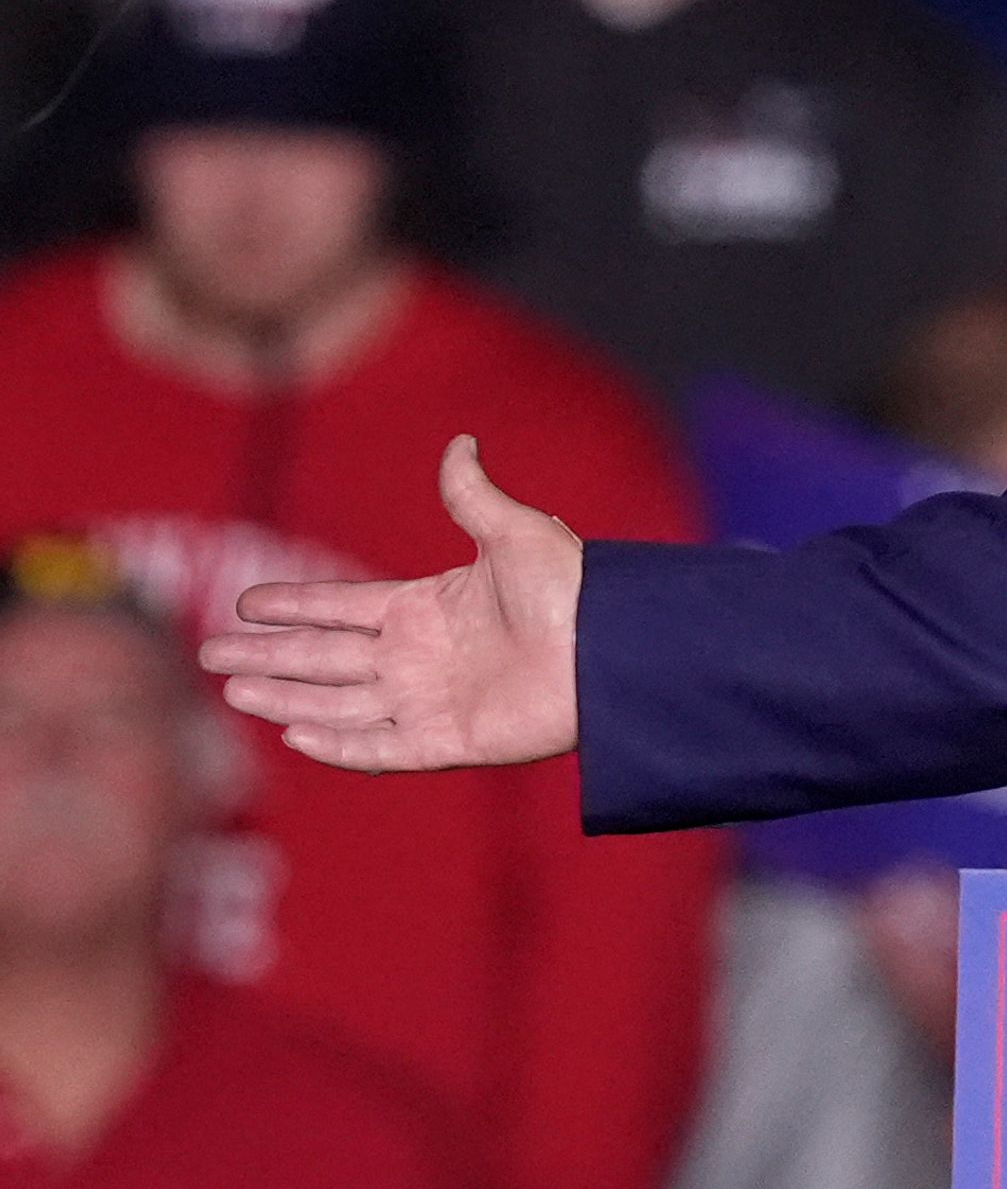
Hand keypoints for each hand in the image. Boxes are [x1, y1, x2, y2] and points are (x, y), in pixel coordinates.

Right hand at [198, 435, 584, 771]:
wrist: (616, 650)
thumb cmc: (576, 591)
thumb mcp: (517, 533)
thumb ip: (472, 496)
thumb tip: (462, 440)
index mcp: (427, 606)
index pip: (341, 607)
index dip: (293, 605)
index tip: (244, 602)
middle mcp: (420, 656)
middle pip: (324, 657)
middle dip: (267, 656)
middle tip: (208, 655)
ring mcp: (431, 700)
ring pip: (339, 702)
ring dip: (287, 697)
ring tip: (233, 690)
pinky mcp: (449, 741)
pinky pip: (381, 747)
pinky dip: (338, 744)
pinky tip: (294, 736)